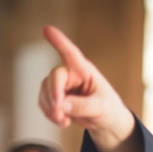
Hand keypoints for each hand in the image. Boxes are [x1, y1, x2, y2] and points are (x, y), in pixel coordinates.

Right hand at [38, 26, 133, 143]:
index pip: (70, 53)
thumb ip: (82, 106)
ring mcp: (61, 86)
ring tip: (63, 120)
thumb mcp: (101, 108)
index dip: (59, 41)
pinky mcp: (55, 97)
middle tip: (59, 113)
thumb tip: (61, 104)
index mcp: (85, 71)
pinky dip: (49, 114)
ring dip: (50, 108)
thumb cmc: (108, 109)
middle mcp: (71, 75)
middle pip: (53, 77)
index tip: (47, 29)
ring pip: (45, 91)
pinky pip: (44, 103)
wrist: (106, 122)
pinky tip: (62, 121)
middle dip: (53, 96)